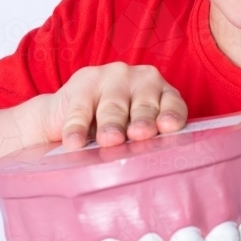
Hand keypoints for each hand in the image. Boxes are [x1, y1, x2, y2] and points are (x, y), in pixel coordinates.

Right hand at [36, 63, 187, 149]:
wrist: (69, 112)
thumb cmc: (116, 126)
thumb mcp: (134, 131)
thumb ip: (145, 141)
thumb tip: (149, 163)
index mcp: (162, 92)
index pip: (172, 104)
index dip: (171, 115)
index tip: (166, 127)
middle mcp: (141, 80)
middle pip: (143, 107)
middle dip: (141, 122)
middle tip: (138, 136)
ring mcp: (112, 77)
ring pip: (113, 106)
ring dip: (111, 124)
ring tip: (109, 140)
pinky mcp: (84, 82)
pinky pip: (81, 109)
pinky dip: (77, 127)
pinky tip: (74, 142)